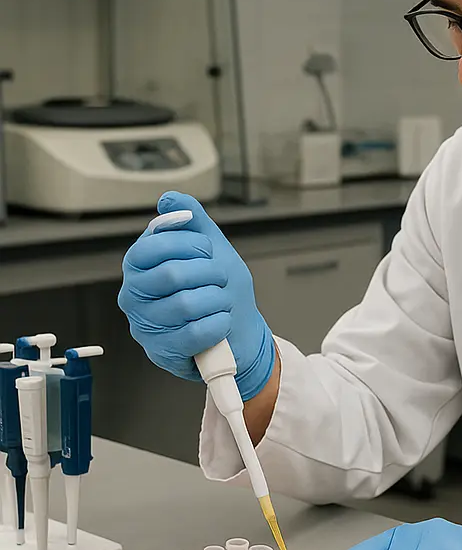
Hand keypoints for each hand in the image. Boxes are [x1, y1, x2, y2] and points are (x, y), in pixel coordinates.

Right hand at [117, 191, 275, 400]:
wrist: (239, 331)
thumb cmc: (220, 289)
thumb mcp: (211, 248)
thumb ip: (192, 220)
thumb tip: (170, 198)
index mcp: (140, 265)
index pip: (152, 246)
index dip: (189, 245)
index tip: (207, 250)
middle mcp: (134, 295)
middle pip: (172, 275)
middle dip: (210, 273)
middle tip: (221, 279)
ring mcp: (144, 326)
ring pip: (186, 305)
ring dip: (218, 300)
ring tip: (222, 301)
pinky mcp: (162, 352)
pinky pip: (195, 333)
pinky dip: (219, 324)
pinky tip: (221, 321)